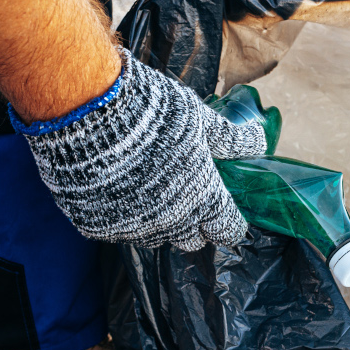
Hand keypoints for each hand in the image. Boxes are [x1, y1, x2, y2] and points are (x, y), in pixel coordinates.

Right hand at [12, 48, 265, 250]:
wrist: (87, 110)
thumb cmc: (152, 110)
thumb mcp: (198, 119)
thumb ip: (230, 139)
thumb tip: (262, 142)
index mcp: (203, 198)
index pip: (227, 230)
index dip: (228, 222)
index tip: (224, 211)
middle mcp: (171, 221)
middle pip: (191, 239)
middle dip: (193, 222)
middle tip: (185, 193)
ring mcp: (132, 227)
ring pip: (154, 238)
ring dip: (158, 221)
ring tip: (149, 188)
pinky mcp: (97, 226)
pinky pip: (118, 230)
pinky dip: (121, 216)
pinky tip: (116, 188)